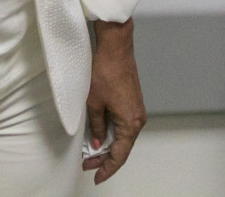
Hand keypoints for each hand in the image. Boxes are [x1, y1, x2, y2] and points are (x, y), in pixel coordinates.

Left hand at [84, 18, 146, 183]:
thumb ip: (95, 127)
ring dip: (108, 145)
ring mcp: (136, 111)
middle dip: (105, 158)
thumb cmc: (106, 72)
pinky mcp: (132, 103)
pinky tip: (99, 135)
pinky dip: (112, 133)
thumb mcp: (93, 103)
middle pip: (122, 147)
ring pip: (122, 137)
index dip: (107, 168)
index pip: (119, 154)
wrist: (116, 49)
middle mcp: (137, 119)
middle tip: (87, 164)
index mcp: (130, 123)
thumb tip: (96, 142)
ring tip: (90, 152)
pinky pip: (123, 125)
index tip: (97, 176)